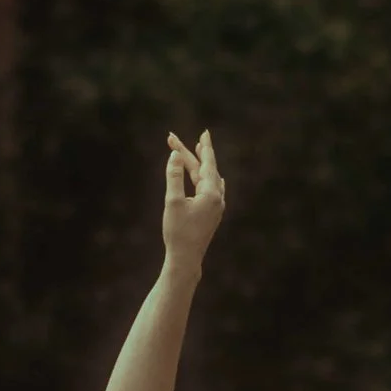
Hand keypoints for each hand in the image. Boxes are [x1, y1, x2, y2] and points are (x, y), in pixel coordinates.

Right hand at [161, 126, 225, 270]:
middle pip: (203, 169)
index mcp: (211, 193)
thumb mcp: (172, 202)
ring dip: (199, 164)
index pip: (207, 163)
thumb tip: (176, 155)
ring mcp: (217, 206)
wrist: (186, 259)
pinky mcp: (212, 213)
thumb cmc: (178, 232)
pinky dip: (207, 178)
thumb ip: (174, 176)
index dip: (204, 147)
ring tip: (198, 149)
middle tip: (174, 138)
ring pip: (207, 179)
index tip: (204, 132)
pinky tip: (213, 177)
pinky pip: (212, 188)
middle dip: (189, 154)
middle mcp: (218, 198)